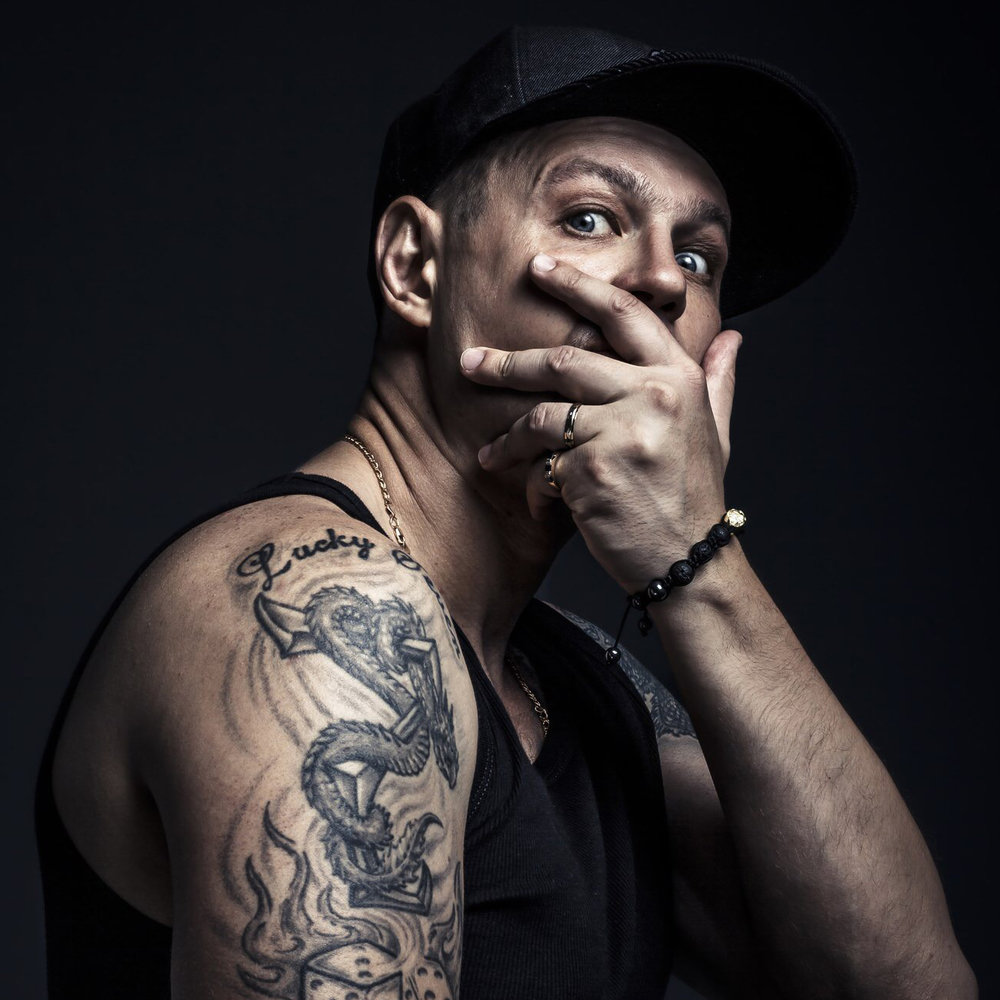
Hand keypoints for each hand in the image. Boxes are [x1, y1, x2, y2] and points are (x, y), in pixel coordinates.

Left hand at [460, 253, 740, 591]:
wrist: (689, 560)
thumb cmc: (693, 494)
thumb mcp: (716, 431)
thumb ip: (719, 379)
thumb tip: (732, 336)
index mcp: (678, 377)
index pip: (622, 314)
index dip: (577, 284)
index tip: (538, 268)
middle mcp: (653, 396)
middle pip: (562, 360)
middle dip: (507, 364)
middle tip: (469, 362)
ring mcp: (622, 433)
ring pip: (541, 418)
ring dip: (507, 439)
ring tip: (489, 454)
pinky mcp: (593, 472)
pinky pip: (541, 466)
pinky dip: (531, 485)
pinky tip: (538, 501)